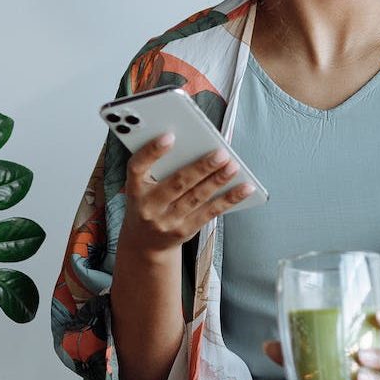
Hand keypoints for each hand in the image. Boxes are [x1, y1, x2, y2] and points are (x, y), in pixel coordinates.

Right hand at [121, 132, 255, 256]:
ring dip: (218, 180)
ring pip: (197, 197)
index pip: (137, 167)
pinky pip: (210, 212)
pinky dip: (230, 199)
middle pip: (177, 183)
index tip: (169, 136)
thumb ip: (158, 167)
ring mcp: (167, 221)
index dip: (151, 152)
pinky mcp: (185, 231)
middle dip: (201, 167)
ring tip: (233, 166)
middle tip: (221, 152)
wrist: (145, 243)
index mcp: (135, 189)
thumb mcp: (142, 187)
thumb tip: (195, 144)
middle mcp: (148, 206)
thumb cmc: (147, 203)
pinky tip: (245, 188)